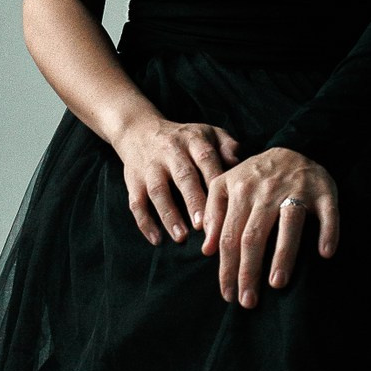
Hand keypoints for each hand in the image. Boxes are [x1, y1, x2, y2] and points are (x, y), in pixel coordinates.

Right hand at [118, 116, 242, 245]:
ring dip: (169, 215)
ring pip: (158, 191)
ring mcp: (149, 167)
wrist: (139, 130)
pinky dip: (145, 223)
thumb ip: (226, 145)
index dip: (214, 179)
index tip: (226, 202)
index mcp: (192, 140)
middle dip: (193, 200)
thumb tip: (237, 162)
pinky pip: (136, 203)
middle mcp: (170, 152)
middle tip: (203, 224)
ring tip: (181, 237)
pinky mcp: (133, 181)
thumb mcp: (207, 132)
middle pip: (183, 176)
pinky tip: (157, 240)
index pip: (206, 158)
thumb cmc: (184, 138)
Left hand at [200, 148, 338, 306]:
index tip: (228, 294)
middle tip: (248, 301)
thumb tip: (206, 249)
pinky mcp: (324, 191)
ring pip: (288, 225)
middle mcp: (266, 191)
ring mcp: (297, 190)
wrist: (294, 147)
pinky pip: (328, 213)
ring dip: (283, 255)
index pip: (229, 236)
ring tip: (277, 284)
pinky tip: (325, 253)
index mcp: (240, 191)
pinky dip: (328, 231)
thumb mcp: (226, 185)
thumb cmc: (255, 175)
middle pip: (254, 236)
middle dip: (248, 271)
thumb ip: (213, 214)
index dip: (227, 267)